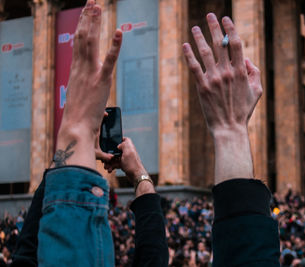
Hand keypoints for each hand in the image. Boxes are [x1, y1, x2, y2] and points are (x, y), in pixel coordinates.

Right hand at [53, 0, 121, 168]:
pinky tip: (119, 32)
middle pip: (83, 37)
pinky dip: (115, 46)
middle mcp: (81, 68)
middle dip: (88, 18)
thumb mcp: (84, 102)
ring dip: (95, 23)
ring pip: (91, 42)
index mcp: (76, 71)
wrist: (75, 128)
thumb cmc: (79, 119)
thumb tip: (100, 107)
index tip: (85, 13)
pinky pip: (109, 60)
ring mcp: (90, 73)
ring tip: (98, 7)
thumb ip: (91, 98)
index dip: (82, 26)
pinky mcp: (101, 81)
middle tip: (92, 2)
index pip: (78, 43)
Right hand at [104, 137, 153, 195]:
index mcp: (129, 147)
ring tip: (106, 167)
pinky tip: (109, 170)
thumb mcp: (128, 152)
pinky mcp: (123, 164)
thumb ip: (124, 145)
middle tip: (105, 159)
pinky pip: (115, 163)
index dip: (118, 140)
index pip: (124, 139)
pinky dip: (112, 166)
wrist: (135, 176)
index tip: (111, 143)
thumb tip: (119, 144)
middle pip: (116, 150)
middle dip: (109, 155)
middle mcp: (127, 152)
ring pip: (114, 157)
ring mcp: (125, 158)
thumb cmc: (132, 164)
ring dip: (109, 162)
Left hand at [182, 13, 261, 183]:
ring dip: (199, 37)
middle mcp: (227, 72)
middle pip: (220, 44)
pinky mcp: (202, 87)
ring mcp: (213, 79)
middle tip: (210, 15)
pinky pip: (194, 67)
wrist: (229, 128)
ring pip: (205, 52)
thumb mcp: (257, 91)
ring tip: (195, 28)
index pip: (235, 43)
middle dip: (214, 27)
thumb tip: (245, 58)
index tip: (226, 19)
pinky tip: (185, 46)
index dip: (230, 29)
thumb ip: (254, 72)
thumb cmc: (243, 111)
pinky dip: (189, 55)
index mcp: (241, 71)